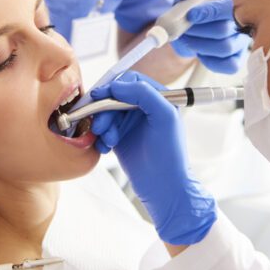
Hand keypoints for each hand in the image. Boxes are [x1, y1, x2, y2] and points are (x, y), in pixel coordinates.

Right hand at [90, 72, 215, 244]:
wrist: (163, 188)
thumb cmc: (169, 154)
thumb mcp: (163, 116)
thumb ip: (144, 93)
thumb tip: (117, 85)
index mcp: (158, 98)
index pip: (131, 81)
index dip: (113, 86)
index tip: (100, 96)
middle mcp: (144, 108)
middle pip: (114, 97)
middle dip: (104, 110)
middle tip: (101, 126)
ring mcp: (131, 123)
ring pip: (106, 113)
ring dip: (102, 125)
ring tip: (108, 141)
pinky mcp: (120, 138)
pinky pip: (103, 129)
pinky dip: (100, 137)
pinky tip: (105, 148)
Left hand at [169, 0, 249, 73]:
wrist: (193, 24)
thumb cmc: (195, 3)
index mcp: (234, 0)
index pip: (227, 8)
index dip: (209, 13)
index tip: (190, 15)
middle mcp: (244, 21)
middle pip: (224, 30)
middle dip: (198, 30)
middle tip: (182, 28)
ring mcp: (243, 41)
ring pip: (225, 48)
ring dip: (199, 45)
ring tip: (187, 38)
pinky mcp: (238, 59)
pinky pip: (229, 66)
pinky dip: (209, 60)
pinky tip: (200, 51)